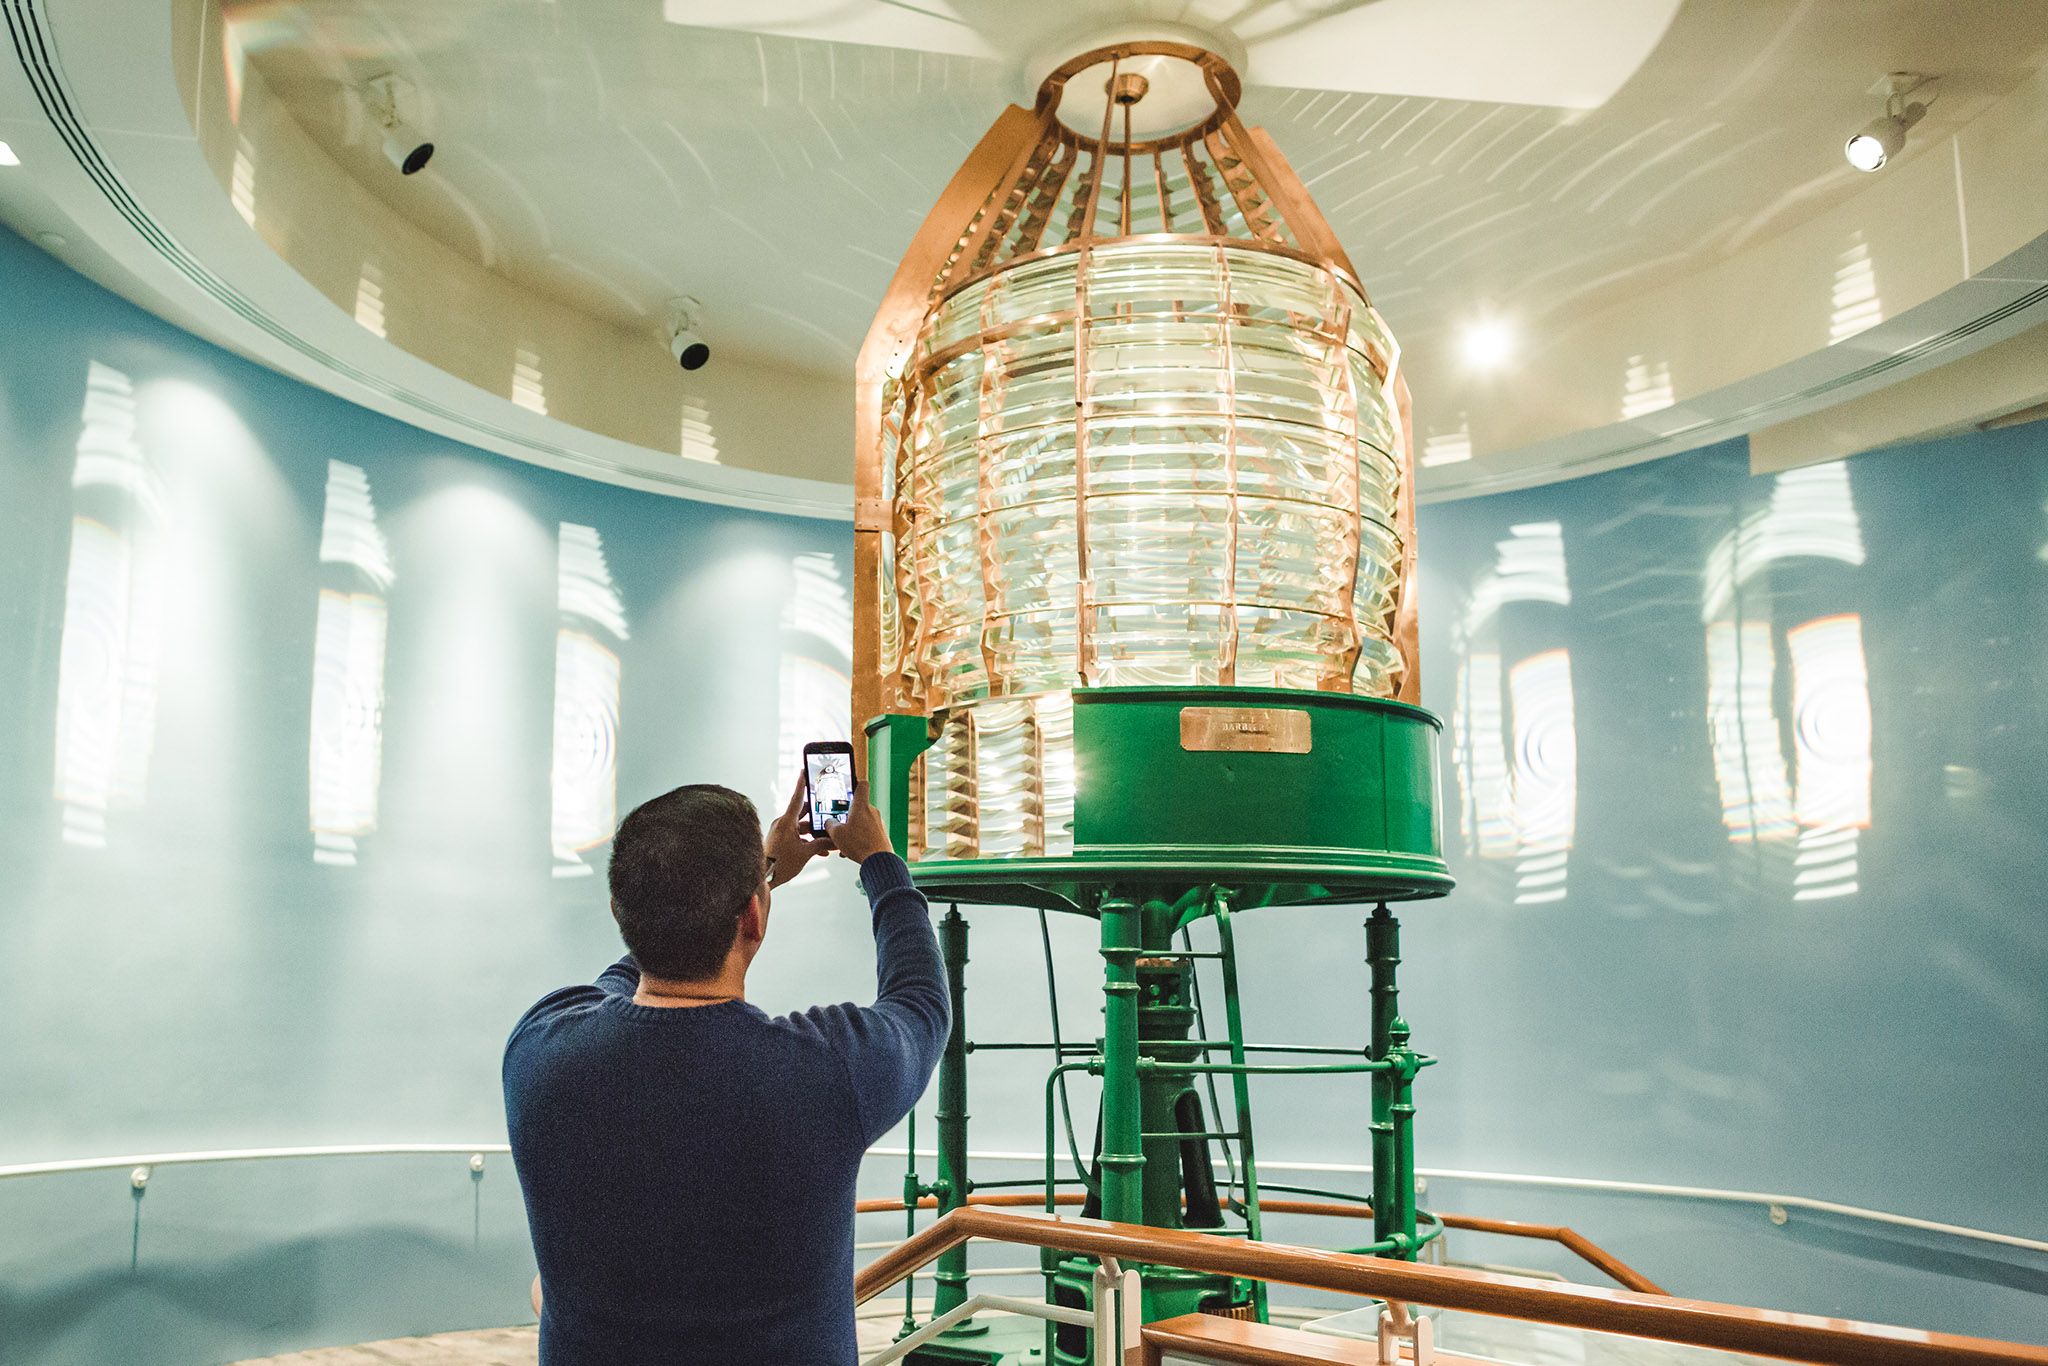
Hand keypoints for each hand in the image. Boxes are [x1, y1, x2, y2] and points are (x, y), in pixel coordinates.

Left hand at [765, 772, 832, 888]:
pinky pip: (797, 836)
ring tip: (828, 840)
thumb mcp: (805, 854)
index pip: (797, 798)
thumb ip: (820, 845)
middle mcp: (782, 824)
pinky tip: (820, 851)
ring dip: (814, 833)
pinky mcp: (780, 840)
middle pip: (803, 813)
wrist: (764, 878)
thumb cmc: (780, 864)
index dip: (802, 784)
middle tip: (828, 810)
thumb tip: (833, 841)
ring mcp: (781, 832)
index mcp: (786, 822)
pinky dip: (808, 841)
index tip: (803, 771)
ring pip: (801, 827)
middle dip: (817, 815)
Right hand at [824, 779, 892, 864]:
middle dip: (848, 816)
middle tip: (839, 825)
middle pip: (858, 807)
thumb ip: (830, 824)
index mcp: (861, 806)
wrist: (879, 860)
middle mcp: (872, 811)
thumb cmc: (859, 844)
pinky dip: (860, 839)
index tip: (850, 785)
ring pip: (862, 822)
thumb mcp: (836, 834)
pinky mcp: (882, 834)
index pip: (862, 785)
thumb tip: (829, 822)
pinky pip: (868, 833)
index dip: (856, 782)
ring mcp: (878, 822)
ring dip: (853, 830)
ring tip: (844, 843)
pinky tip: (852, 850)